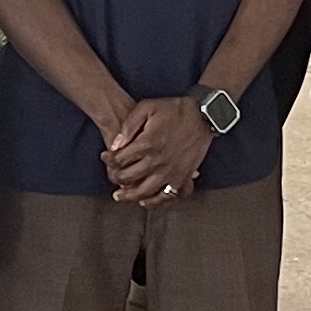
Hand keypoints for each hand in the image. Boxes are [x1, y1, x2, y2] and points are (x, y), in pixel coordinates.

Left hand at [99, 95, 214, 205]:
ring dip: (129, 196)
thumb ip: (128, 126)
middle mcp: (157, 162)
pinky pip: (166, 197)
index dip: (108, 159)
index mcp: (146, 144)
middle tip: (112, 176)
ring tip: (120, 196)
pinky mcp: (183, 178)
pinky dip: (154, 202)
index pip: (119, 160)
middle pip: (127, 178)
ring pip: (144, 192)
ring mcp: (170, 172)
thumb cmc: (174, 109)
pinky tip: (145, 201)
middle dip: (115, 178)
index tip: (106, 157)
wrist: (203, 116)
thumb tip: (115, 145)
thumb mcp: (147, 107)